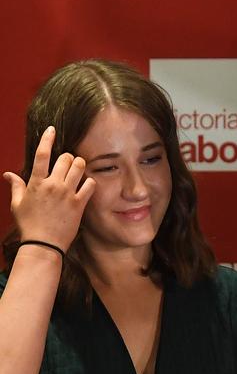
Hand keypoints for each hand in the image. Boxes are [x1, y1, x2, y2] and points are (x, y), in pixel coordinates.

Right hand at [4, 126, 94, 251]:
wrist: (43, 243)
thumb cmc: (28, 224)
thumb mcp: (17, 204)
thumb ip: (16, 186)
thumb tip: (8, 174)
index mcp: (36, 182)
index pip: (42, 154)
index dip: (48, 139)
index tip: (52, 129)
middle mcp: (53, 185)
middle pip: (66, 158)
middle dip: (68, 158)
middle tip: (67, 164)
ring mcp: (67, 193)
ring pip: (80, 167)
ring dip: (80, 166)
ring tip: (78, 171)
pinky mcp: (79, 204)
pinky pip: (91, 184)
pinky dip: (90, 182)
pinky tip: (87, 185)